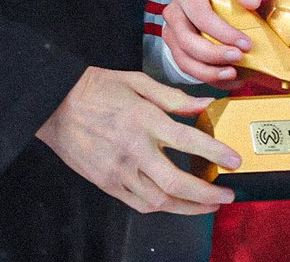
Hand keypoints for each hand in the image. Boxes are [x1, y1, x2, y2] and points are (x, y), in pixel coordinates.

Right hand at [35, 66, 240, 214]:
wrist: (55, 105)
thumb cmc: (96, 88)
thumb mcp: (137, 82)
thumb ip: (173, 96)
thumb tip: (204, 104)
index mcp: (143, 119)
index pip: (188, 140)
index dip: (215, 152)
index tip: (235, 161)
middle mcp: (133, 149)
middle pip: (177, 181)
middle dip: (207, 194)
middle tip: (227, 195)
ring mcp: (118, 171)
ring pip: (160, 200)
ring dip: (188, 207)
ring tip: (208, 204)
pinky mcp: (107, 184)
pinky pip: (140, 204)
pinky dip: (162, 206)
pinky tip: (175, 202)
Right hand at [162, 0, 262, 86]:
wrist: (217, 3)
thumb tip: (249, 2)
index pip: (200, 15)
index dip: (222, 32)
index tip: (246, 43)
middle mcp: (173, 14)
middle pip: (187, 41)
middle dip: (214, 54)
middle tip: (239, 58)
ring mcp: (171, 35)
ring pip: (185, 60)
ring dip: (210, 72)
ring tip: (233, 74)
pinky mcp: (177, 52)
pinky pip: (190, 71)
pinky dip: (210, 78)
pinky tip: (229, 79)